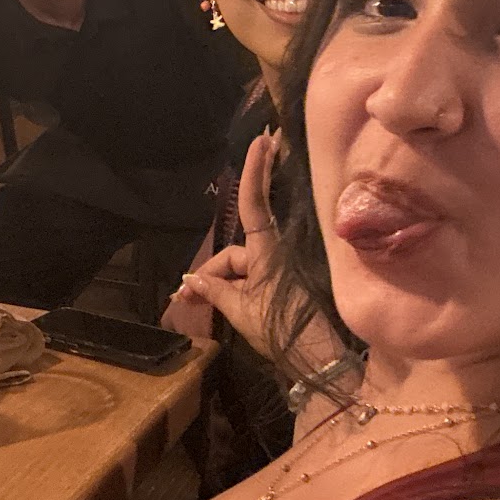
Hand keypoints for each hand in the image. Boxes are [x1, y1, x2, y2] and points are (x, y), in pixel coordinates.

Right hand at [170, 132, 342, 374]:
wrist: (317, 360)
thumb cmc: (282, 329)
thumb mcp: (241, 311)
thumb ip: (215, 291)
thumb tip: (191, 280)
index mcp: (267, 253)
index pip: (254, 205)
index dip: (255, 171)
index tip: (263, 139)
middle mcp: (272, 257)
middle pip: (233, 254)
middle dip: (208, 272)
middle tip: (183, 297)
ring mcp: (275, 274)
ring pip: (237, 271)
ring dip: (214, 285)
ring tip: (189, 306)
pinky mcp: (278, 290)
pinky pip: (246, 283)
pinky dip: (227, 292)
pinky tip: (205, 305)